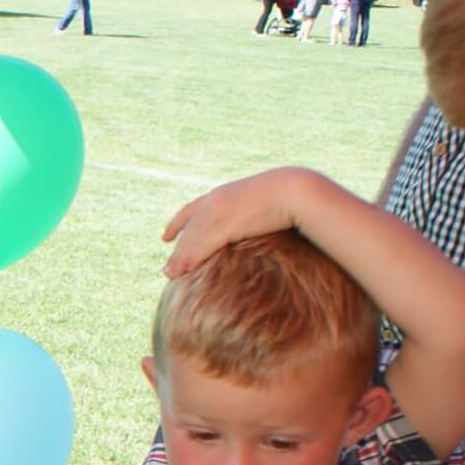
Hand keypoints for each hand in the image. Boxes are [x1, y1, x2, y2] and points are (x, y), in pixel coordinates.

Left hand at [161, 167, 316, 277]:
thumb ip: (252, 212)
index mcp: (223, 194)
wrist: (298, 190)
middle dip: (177, 248)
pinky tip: (181, 272)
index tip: (165, 236)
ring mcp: (220, 213)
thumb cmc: (290, 195)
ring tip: (170, 275)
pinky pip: (204, 245)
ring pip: (193, 239)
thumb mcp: (264, 201)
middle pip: (189, 229)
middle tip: (167, 268)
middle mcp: (216, 202)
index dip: (177, 224)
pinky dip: (191, 259)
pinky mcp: (228, 225)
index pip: (191, 210)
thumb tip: (254, 222)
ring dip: (180, 259)